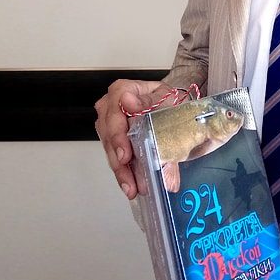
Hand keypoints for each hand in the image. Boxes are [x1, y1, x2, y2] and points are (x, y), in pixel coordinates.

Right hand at [94, 78, 171, 197]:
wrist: (170, 103)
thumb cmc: (166, 98)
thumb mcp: (164, 96)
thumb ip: (148, 102)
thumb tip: (129, 102)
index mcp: (121, 91)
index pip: (113, 114)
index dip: (118, 136)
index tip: (124, 154)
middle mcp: (109, 108)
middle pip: (109, 137)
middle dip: (120, 162)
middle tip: (130, 180)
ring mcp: (109, 125)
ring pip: (110, 151)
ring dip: (122, 171)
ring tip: (132, 187)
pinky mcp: (114, 140)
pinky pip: (116, 157)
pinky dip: (125, 172)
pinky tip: (130, 185)